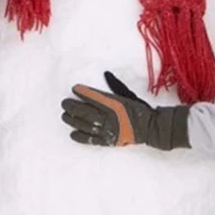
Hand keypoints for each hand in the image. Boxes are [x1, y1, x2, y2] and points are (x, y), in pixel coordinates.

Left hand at [60, 71, 189, 149]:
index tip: (74, 88)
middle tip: (64, 103)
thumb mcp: (128, 94)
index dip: (83, 92)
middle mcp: (111, 118)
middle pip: (86, 112)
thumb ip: (115, 86)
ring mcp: (109, 130)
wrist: (151, 128)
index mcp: (116, 104)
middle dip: (73, 106)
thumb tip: (106, 74)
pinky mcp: (109, 141)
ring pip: (87, 125)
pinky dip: (81, 137)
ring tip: (64, 116)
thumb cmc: (139, 109)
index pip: (95, 97)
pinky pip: (92, 140)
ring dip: (73, 120)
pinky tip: (72, 134)